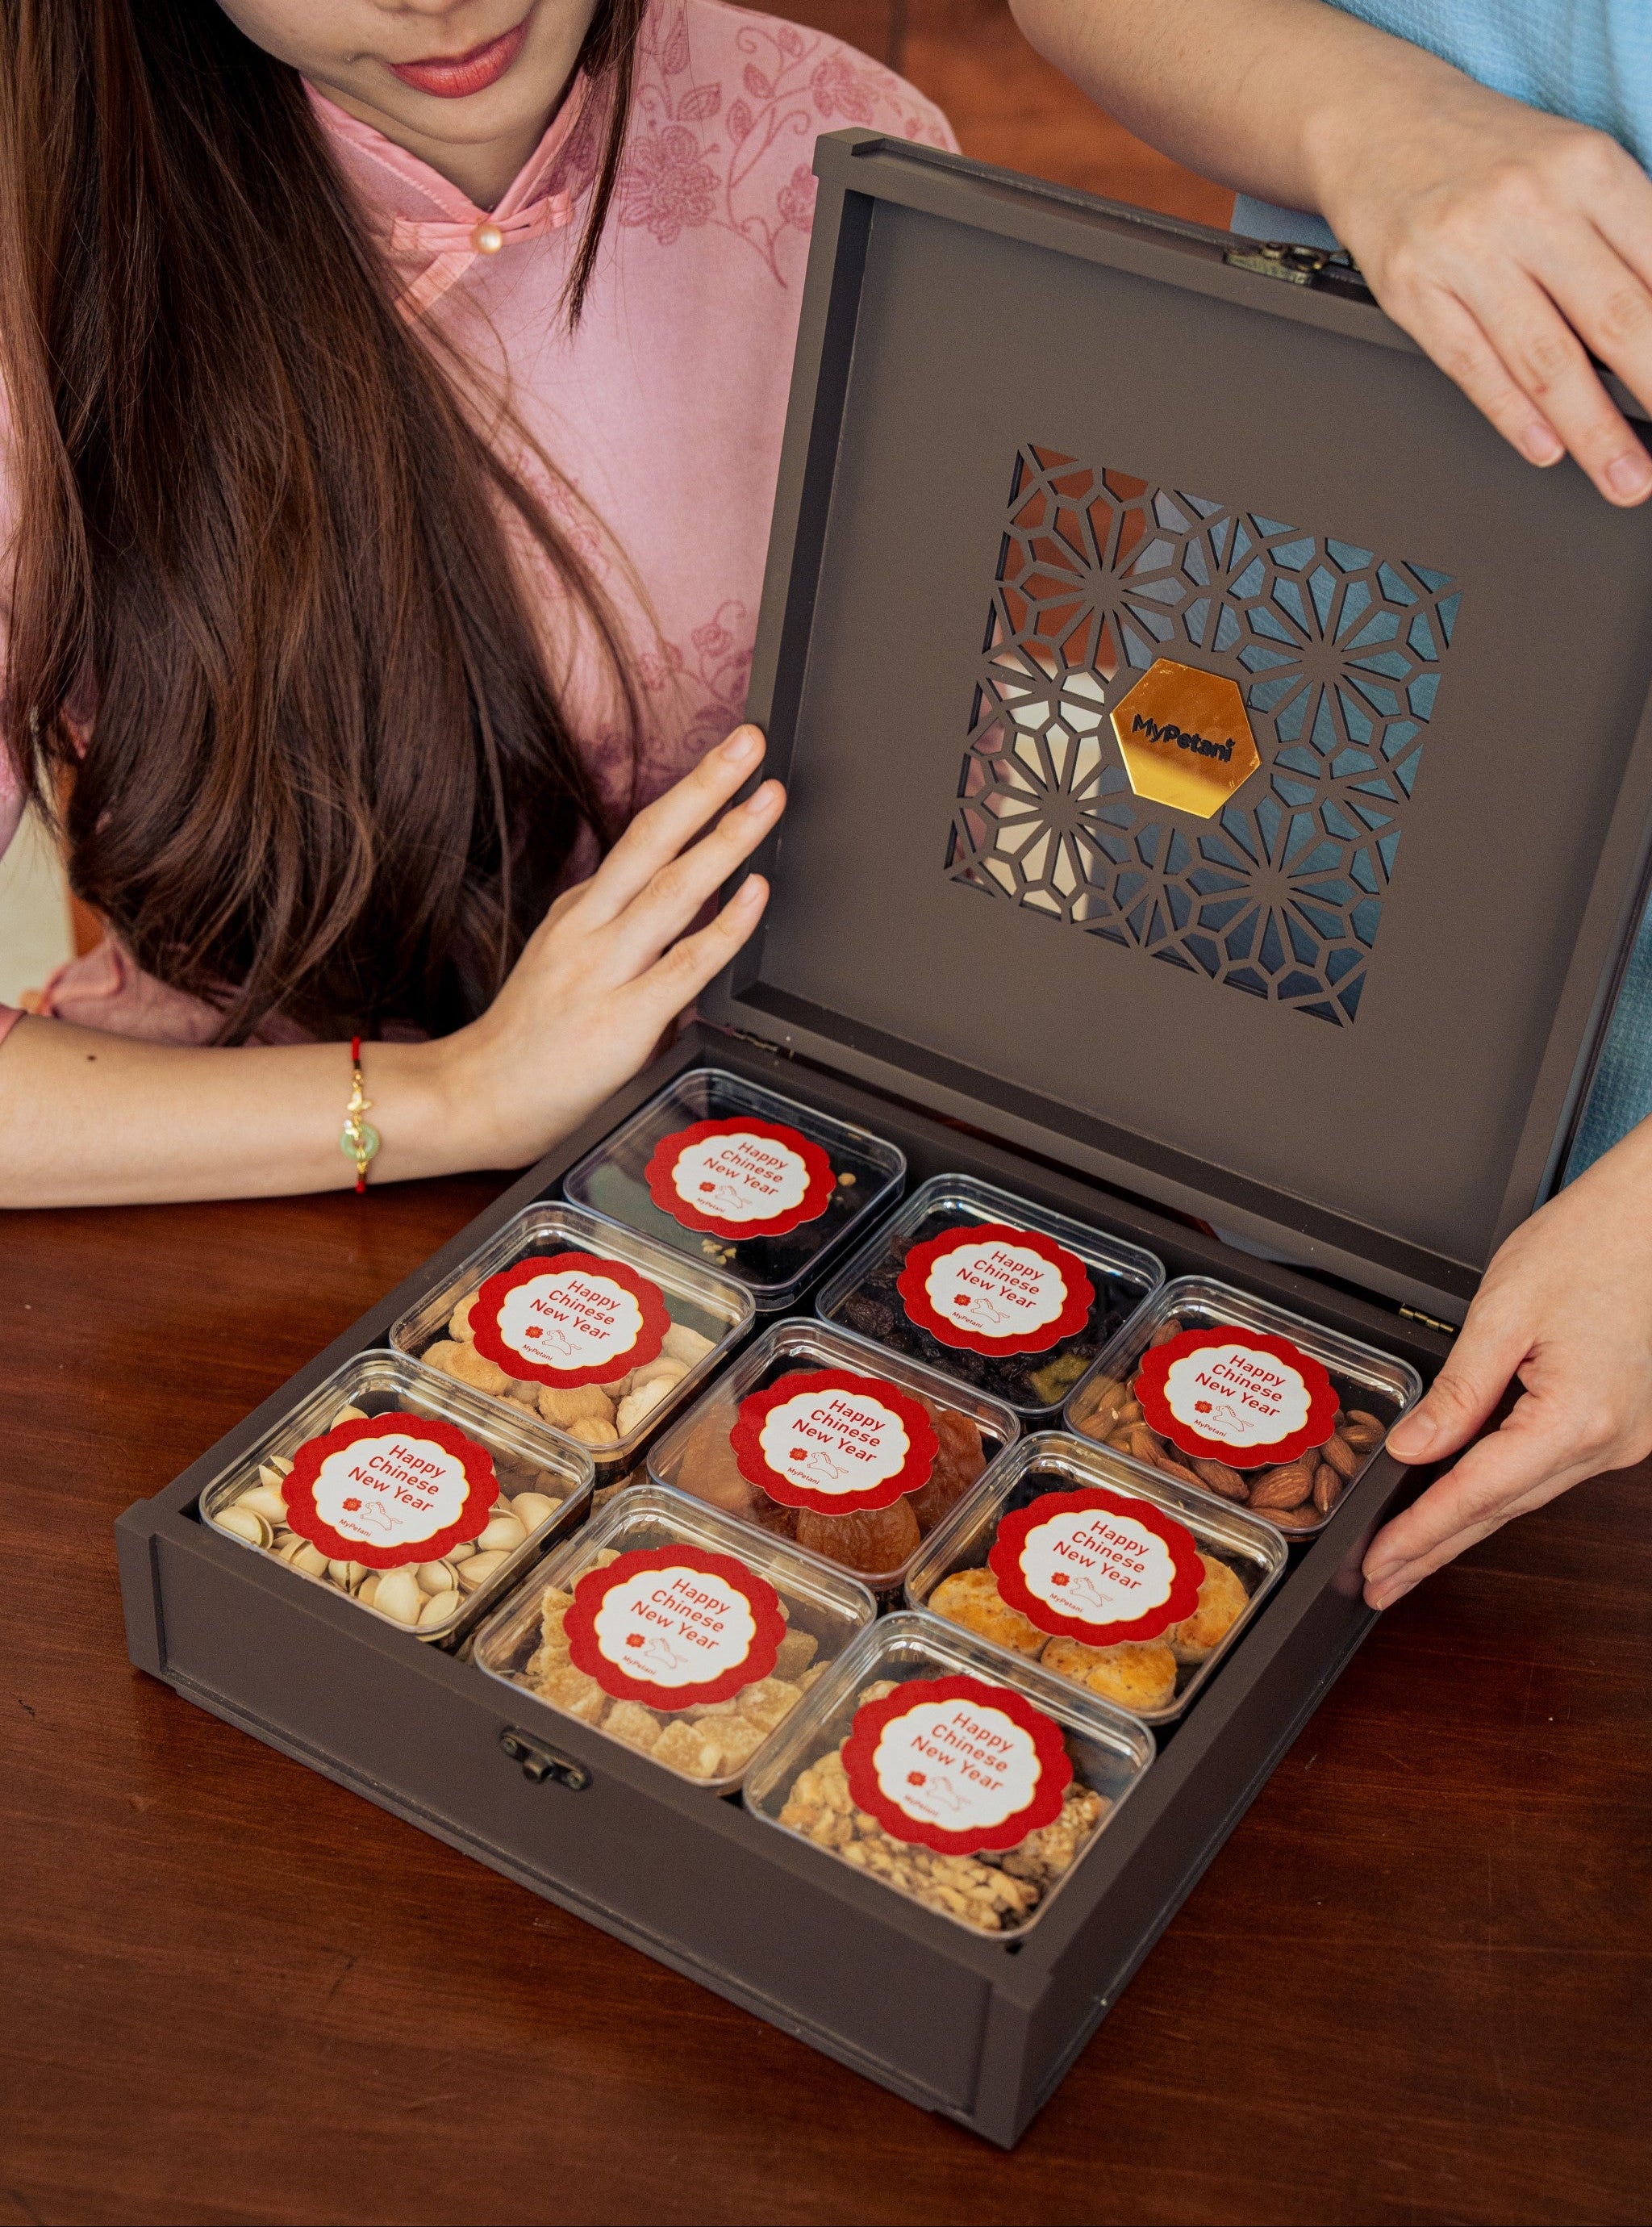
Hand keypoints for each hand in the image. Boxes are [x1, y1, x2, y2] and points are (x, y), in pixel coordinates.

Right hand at [438, 724, 782, 1165]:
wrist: (476, 1100)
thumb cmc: (527, 1043)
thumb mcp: (564, 967)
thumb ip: (620, 941)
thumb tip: (686, 921)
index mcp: (580, 912)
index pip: (642, 837)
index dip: (689, 792)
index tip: (728, 756)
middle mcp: (590, 928)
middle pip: (654, 839)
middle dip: (706, 784)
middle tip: (751, 742)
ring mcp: (604, 971)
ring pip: (673, 889)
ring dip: (726, 839)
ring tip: (766, 799)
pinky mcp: (623, 1021)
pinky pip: (685, 965)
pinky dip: (725, 925)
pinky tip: (755, 893)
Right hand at [1313, 73, 1651, 503]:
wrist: (1377, 122)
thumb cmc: (1487, 157)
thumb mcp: (1573, 168)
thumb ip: (1621, 237)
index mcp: (1588, 169)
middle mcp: (1529, 206)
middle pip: (1613, 319)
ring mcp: (1466, 250)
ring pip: (1544, 357)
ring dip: (1591, 431)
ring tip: (1622, 478)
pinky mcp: (1411, 288)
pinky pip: (1471, 364)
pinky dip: (1513, 414)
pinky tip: (1546, 447)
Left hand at [1362, 1116, 1651, 1608]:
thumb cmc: (1596, 1240)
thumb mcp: (1505, 1310)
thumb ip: (1458, 1390)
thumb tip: (1414, 1447)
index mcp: (1579, 1418)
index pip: (1479, 1496)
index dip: (1421, 1536)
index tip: (1380, 1567)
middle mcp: (1612, 1441)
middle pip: (1504, 1509)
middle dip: (1437, 1549)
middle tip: (1382, 1584)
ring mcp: (1627, 1436)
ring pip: (1529, 1491)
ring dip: (1469, 1523)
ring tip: (1411, 1552)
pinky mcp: (1628, 1421)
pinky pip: (1553, 1464)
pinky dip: (1505, 1485)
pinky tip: (1468, 1500)